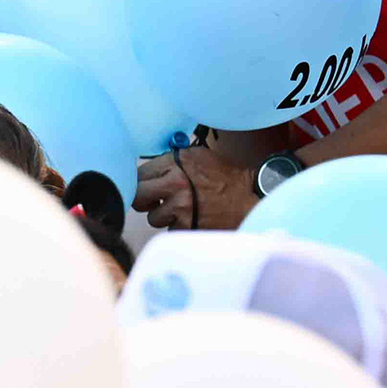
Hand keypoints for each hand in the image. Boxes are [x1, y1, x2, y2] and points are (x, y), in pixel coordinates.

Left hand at [132, 136, 265, 231]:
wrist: (248, 199)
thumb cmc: (223, 178)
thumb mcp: (197, 157)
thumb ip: (170, 161)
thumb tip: (145, 170)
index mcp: (176, 162)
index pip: (139, 174)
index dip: (143, 182)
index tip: (150, 186)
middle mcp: (176, 182)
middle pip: (138, 196)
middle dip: (145, 201)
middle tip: (156, 201)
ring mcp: (181, 206)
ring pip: (153, 218)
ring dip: (164, 217)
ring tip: (183, 210)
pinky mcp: (186, 225)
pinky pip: (170, 230)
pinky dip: (179, 227)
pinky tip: (193, 218)